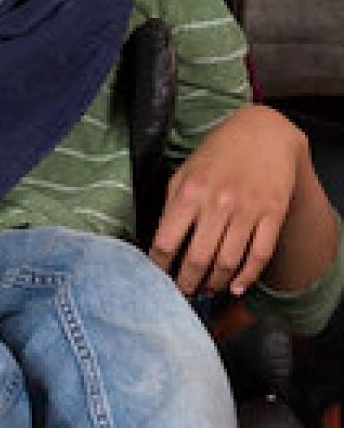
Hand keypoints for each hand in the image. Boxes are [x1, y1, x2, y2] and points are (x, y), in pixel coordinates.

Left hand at [148, 105, 300, 297]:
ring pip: (228, 262)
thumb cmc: (217, 154)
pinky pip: (259, 255)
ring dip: (214, 284)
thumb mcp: (185, 172)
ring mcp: (248, 210)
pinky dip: (246, 277)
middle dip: (186, 283)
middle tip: (181, 294)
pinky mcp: (274, 214)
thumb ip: (173, 205)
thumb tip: (162, 243)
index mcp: (189, 192)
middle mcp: (218, 203)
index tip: (155, 278)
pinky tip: (234, 287)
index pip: (167, 241)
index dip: (159, 266)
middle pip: (198, 258)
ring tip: (205, 291)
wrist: (263, 133)